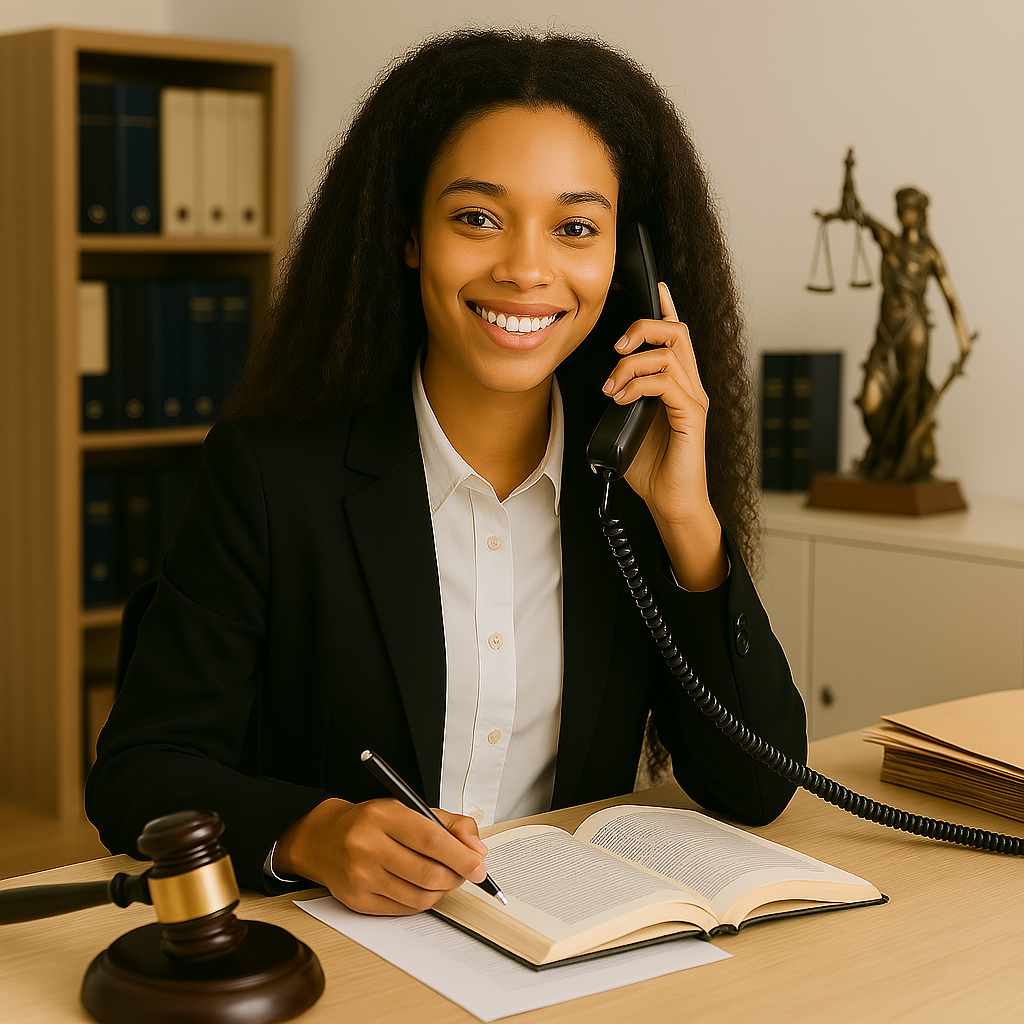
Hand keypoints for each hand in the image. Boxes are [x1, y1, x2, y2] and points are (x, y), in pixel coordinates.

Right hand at [274, 797, 488, 915]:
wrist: (323, 839)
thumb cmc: (372, 823)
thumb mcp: (410, 808)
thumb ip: (450, 824)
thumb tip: (477, 849)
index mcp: (383, 816)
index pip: (432, 839)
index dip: (461, 855)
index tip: (479, 864)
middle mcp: (368, 846)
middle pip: (428, 873)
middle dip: (456, 876)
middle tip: (465, 872)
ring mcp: (361, 877)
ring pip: (420, 896)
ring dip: (441, 890)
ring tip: (442, 877)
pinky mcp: (357, 901)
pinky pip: (404, 910)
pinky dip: (421, 901)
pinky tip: (420, 886)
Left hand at [601, 283, 726, 590]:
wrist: (672, 503)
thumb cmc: (651, 470)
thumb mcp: (623, 426)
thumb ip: (619, 401)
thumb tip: (600, 385)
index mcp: (676, 386)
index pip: (676, 336)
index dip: (666, 307)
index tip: (655, 286)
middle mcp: (690, 387)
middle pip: (677, 332)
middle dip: (644, 327)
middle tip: (617, 346)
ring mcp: (693, 400)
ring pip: (670, 353)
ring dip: (632, 363)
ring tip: (612, 386)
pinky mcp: (691, 417)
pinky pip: (666, 383)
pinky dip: (637, 385)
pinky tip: (621, 399)